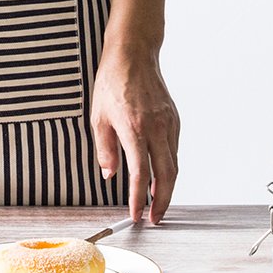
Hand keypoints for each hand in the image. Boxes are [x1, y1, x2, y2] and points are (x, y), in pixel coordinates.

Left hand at [89, 49, 179, 223]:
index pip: (139, 173)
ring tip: (157, 203)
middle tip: (155, 218)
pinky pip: (174, 149)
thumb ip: (105, 148)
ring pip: (173, 164)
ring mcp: (169, 123)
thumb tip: (110, 174)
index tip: (135, 214)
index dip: (137, 198)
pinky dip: (169, 168)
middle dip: (161, 201)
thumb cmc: (112, 82)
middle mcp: (156, 127)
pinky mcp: (174, 118)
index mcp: (133, 128)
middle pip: (165, 175)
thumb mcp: (98, 116)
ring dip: (167, 187)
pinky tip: (160, 176)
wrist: (133, 54)